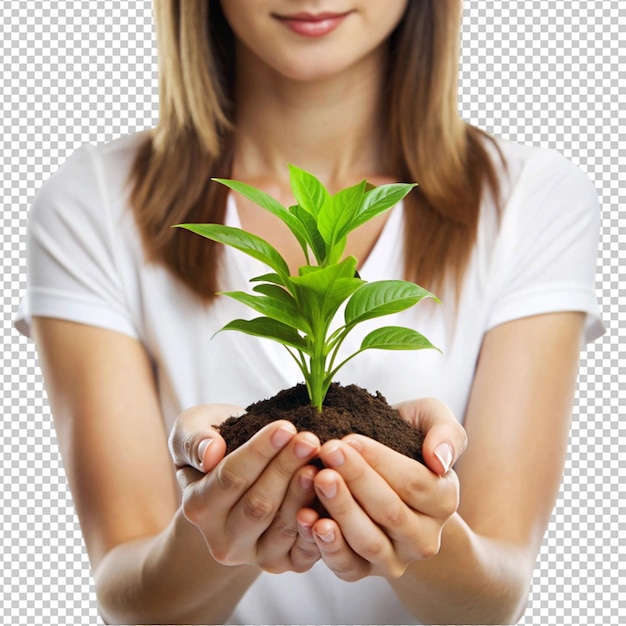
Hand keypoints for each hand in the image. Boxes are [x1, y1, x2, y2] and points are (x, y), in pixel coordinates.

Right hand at [168, 405, 321, 572]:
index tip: (285, 427)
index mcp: (198, 506)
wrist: (238, 477)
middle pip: (258, 505)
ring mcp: (253, 555)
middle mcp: (222, 539)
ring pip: (282, 527)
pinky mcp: (283, 562)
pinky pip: (303, 551)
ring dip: (304, 495)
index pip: (230, 479)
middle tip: (309, 440)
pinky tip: (331, 497)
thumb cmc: (218, 444)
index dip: (259, 453)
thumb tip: (210, 454)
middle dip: (286, 469)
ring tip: (320, 465)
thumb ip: (193, 439)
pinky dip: (319, 526)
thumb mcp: (192, 430)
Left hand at [302, 398, 466, 580]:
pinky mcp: (364, 571)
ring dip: (341, 510)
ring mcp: (396, 558)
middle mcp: (425, 537)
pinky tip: (306, 518)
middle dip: (356, 479)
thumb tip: (439, 460)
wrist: (381, 472)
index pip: (415, 482)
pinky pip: (347, 567)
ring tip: (318, 480)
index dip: (381, 462)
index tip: (350, 439)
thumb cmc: (404, 438)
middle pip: (389, 511)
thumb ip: (445, 433)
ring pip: (369, 541)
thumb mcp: (430, 420)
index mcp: (444, 500)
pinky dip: (326, 546)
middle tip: (328, 452)